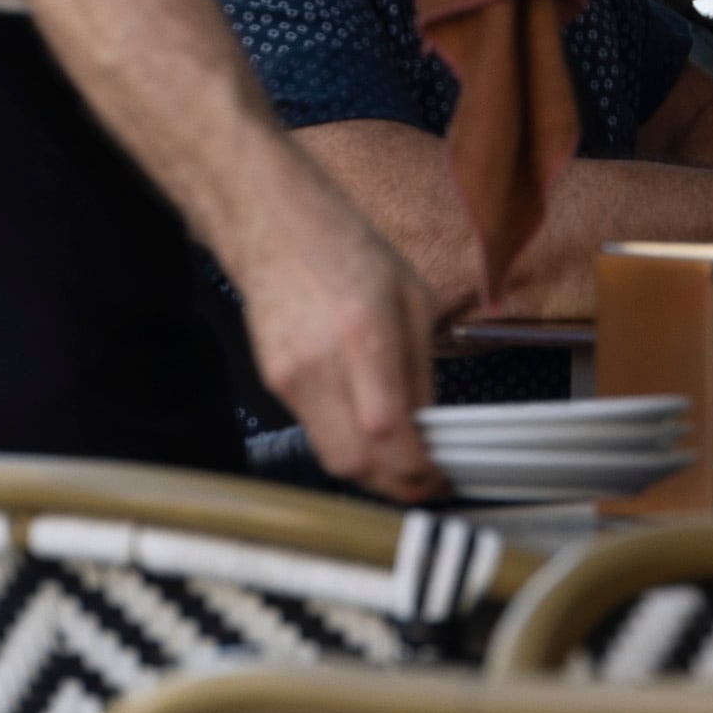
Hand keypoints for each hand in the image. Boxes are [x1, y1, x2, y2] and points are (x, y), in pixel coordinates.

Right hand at [226, 163, 444, 499]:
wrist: (275, 227)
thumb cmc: (351, 250)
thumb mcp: (413, 298)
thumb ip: (421, 370)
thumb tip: (431, 428)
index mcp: (365, 333)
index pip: (387, 433)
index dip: (415, 471)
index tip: (440, 479)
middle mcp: (321, 363)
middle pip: (353, 463)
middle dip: (394, 485)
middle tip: (425, 481)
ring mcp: (289, 378)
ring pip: (331, 456)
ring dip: (371, 470)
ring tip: (403, 459)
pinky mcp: (271, 384)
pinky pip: (315, 431)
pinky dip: (347, 442)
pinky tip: (369, 428)